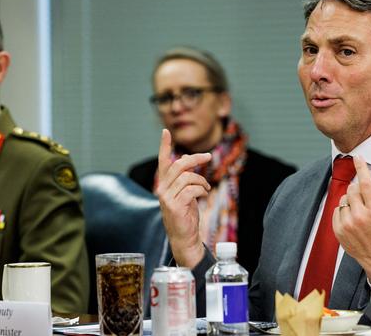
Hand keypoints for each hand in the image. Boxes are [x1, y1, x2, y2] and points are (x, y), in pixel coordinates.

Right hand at [156, 129, 211, 267]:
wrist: (184, 238)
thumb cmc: (186, 215)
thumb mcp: (185, 194)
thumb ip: (184, 179)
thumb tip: (190, 160)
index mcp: (164, 184)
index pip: (163, 162)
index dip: (164, 146)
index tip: (166, 131)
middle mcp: (162, 189)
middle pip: (178, 165)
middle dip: (195, 158)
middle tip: (208, 156)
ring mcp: (166, 198)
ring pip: (187, 177)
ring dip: (201, 180)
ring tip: (206, 187)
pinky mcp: (174, 206)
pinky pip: (191, 189)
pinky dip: (201, 189)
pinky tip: (204, 194)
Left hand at [332, 156, 370, 286]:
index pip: (366, 184)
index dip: (361, 169)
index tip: (357, 157)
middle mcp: (360, 216)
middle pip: (352, 190)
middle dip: (357, 189)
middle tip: (364, 197)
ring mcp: (348, 224)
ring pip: (343, 200)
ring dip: (350, 201)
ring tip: (360, 210)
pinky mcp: (339, 230)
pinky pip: (336, 211)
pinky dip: (342, 211)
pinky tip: (352, 217)